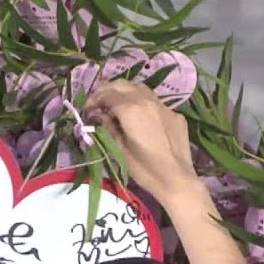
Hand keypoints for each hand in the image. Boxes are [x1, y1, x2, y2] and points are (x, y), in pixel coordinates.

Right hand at [85, 81, 198, 199]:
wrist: (176, 178)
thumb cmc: (143, 168)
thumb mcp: (119, 149)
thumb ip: (108, 127)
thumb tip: (99, 115)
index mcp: (131, 110)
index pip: (107, 95)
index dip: (94, 100)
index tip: (87, 110)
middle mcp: (147, 101)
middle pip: (122, 85)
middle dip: (107, 90)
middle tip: (98, 102)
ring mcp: (163, 106)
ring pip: (140, 88)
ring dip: (124, 91)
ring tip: (116, 103)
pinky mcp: (174, 113)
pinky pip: (154, 101)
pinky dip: (140, 102)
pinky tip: (138, 116)